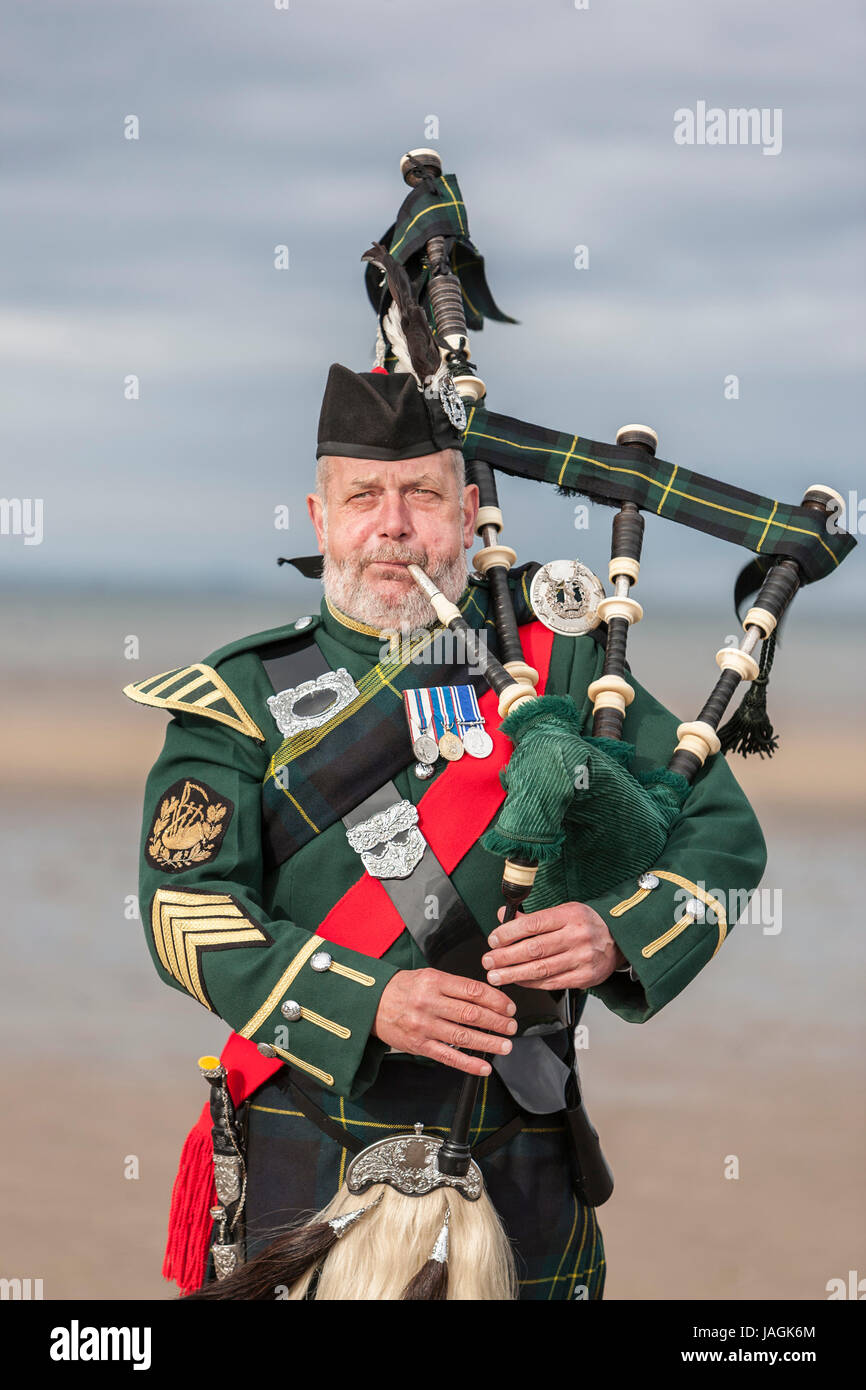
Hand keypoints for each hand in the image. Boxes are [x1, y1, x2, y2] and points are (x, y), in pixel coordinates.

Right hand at [372, 968, 517, 1076]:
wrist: (371, 1003)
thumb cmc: (402, 989)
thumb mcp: (428, 976)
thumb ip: (454, 986)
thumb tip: (486, 998)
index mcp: (434, 981)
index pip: (473, 990)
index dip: (496, 1000)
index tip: (508, 1007)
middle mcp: (429, 1003)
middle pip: (471, 1014)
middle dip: (497, 1022)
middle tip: (511, 1026)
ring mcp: (424, 1026)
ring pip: (463, 1036)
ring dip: (489, 1043)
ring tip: (505, 1046)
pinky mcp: (419, 1045)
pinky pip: (448, 1056)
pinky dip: (468, 1063)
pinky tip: (484, 1066)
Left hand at [481, 902, 625, 989]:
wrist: (619, 939)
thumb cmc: (586, 923)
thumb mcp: (563, 912)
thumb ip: (533, 917)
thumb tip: (504, 916)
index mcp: (569, 915)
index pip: (533, 924)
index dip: (509, 933)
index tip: (493, 940)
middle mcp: (576, 936)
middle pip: (534, 949)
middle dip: (506, 957)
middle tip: (488, 961)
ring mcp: (581, 958)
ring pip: (541, 969)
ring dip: (513, 974)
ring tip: (496, 975)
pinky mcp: (584, 977)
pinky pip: (551, 982)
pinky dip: (531, 983)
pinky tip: (517, 981)